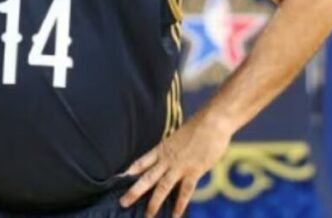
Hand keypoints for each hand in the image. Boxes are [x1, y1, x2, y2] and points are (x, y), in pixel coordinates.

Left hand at [119, 111, 233, 217]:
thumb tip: (171, 161)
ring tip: (148, 215)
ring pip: (162, 187)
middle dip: (134, 191)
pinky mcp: (194, 171)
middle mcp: (167, 159)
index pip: (141, 162)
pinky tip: (175, 215)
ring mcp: (179, 166)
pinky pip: (185, 191)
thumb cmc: (198, 127)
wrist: (212, 122)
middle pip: (147, 177)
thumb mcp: (179, 138)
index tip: (119, 179)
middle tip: (123, 203)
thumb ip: (173, 151)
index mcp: (162, 148)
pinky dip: (180, 204)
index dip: (130, 171)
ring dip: (154, 202)